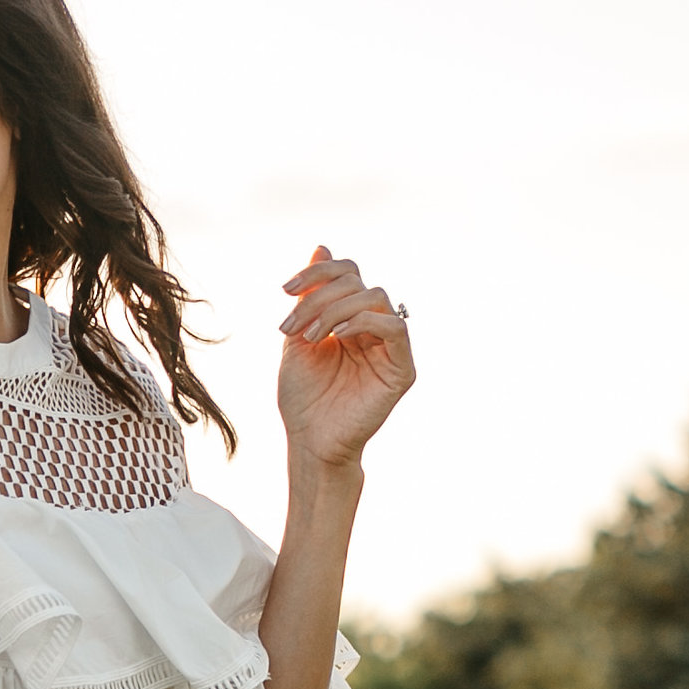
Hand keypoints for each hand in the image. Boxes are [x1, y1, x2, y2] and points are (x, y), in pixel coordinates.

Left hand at [277, 245, 415, 470]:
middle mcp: (374, 327)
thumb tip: (321, 246)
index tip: (285, 289)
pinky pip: (395, 327)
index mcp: (351, 317)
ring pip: (375, 297)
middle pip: (357, 282)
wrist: (310, 441)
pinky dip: (364, 322)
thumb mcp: (297, 336)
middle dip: (319, 297)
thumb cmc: (303, 397)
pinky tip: (337, 338)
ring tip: (310, 337)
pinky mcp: (402, 368)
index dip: (319, 272)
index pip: (348, 273)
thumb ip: (310, 295)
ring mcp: (390, 346)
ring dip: (336, 309)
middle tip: (291, 327)